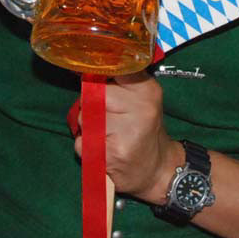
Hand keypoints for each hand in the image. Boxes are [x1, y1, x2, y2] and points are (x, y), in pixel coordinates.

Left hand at [73, 72, 181, 202]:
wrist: (157, 170)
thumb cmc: (143, 129)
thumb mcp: (142, 98)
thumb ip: (119, 81)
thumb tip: (89, 67)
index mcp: (147, 90)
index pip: (110, 69)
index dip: (99, 76)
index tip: (100, 83)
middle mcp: (141, 109)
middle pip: (91, 94)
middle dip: (90, 104)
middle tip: (107, 116)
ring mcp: (127, 133)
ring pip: (83, 118)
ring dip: (88, 127)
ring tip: (108, 134)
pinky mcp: (112, 155)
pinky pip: (81, 142)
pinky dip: (87, 146)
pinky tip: (105, 149)